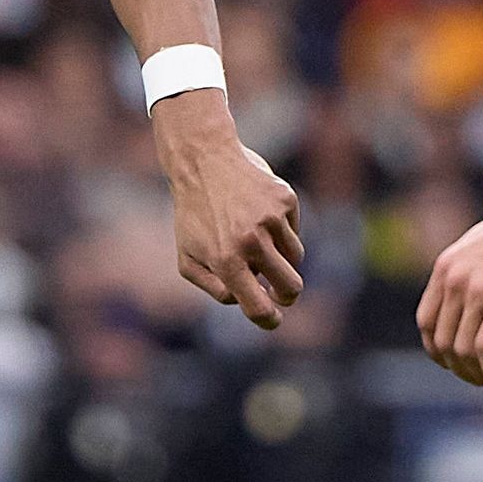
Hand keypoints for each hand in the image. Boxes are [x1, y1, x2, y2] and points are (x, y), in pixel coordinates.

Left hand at [154, 94, 303, 329]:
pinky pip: (294, 229)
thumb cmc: (193, 215)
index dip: (270, 320)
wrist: (203, 161)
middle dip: (287, 295)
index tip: (274, 319)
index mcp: (226, 261)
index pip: (259, 307)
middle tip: (280, 292)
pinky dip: (281, 229)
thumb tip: (243, 301)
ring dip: (281, 258)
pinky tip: (258, 214)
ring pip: (295, 258)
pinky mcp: (286, 200)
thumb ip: (214, 288)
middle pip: (291, 288)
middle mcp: (251, 242)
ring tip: (258, 241)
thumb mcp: (188, 258)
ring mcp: (272, 219)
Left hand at [418, 191, 482, 390]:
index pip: (426, 321)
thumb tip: (464, 300)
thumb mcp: (478, 246)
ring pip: (463, 350)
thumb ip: (464, 272)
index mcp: (445, 267)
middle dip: (458, 368)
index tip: (452, 363)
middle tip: (477, 378)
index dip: (435, 349)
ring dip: (476, 374)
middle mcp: (454, 280)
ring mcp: (477, 291)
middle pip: (442, 341)